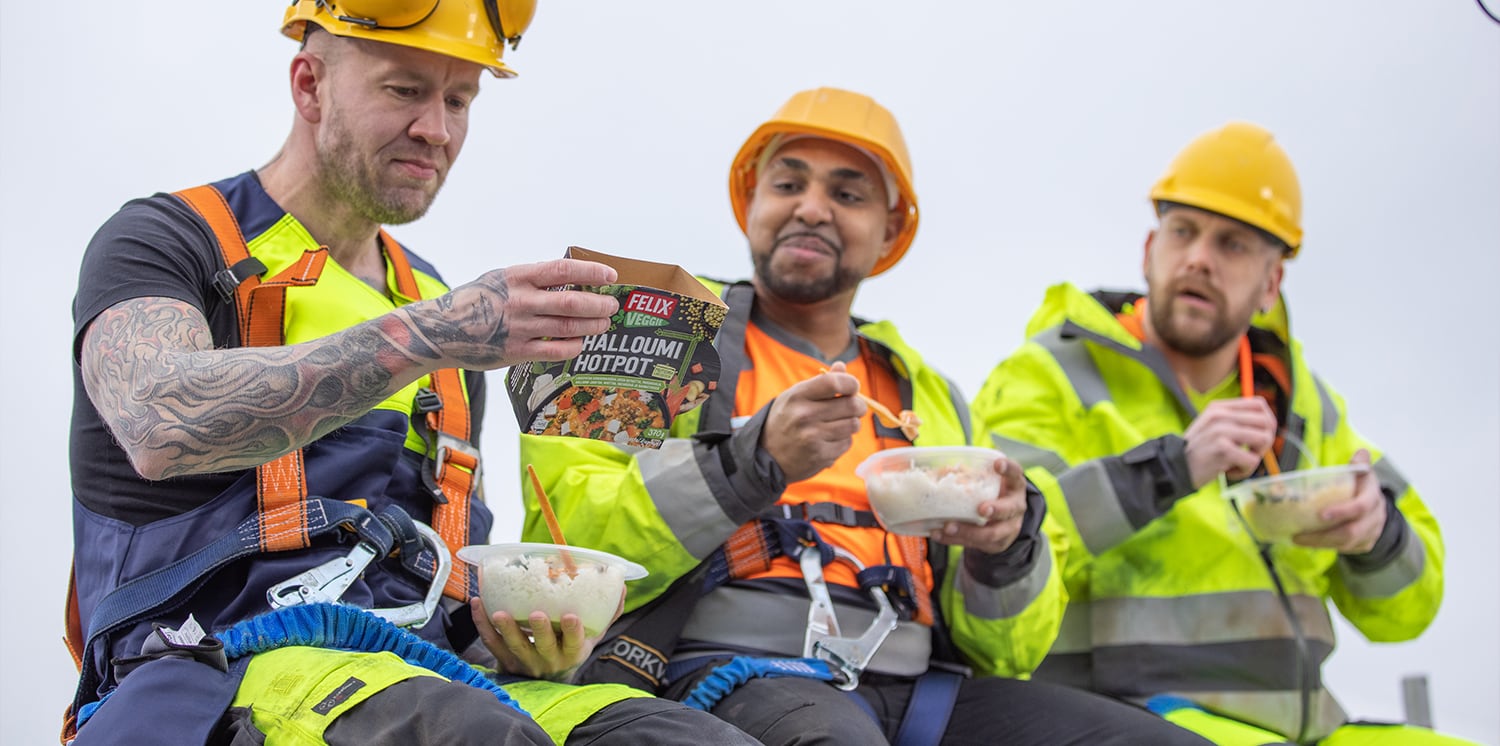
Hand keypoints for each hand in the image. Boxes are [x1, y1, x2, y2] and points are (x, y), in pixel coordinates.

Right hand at [409, 258, 620, 370]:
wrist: (440, 330)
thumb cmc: (474, 301)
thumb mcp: (500, 279)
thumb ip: (531, 280)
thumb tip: (570, 279)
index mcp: (517, 277)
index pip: (562, 270)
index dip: (590, 271)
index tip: (610, 275)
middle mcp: (520, 301)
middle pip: (573, 301)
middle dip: (599, 304)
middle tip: (612, 305)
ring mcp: (520, 328)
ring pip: (569, 326)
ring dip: (592, 325)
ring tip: (604, 323)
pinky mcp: (516, 352)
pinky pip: (556, 350)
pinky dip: (574, 346)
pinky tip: (580, 342)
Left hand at [470, 594, 621, 682]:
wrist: (544, 679)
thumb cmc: (570, 647)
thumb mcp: (593, 636)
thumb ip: (607, 612)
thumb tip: (622, 585)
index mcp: (572, 652)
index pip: (575, 644)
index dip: (573, 631)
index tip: (572, 616)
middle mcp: (549, 660)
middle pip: (543, 647)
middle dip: (540, 631)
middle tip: (536, 614)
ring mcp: (525, 662)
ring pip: (514, 647)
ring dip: (506, 629)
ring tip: (499, 612)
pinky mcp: (504, 661)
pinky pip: (492, 644)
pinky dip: (483, 625)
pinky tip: (479, 604)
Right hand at [761, 361, 864, 482]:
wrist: (767, 455)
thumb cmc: (786, 420)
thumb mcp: (795, 396)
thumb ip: (821, 382)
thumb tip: (842, 366)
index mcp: (797, 395)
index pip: (834, 383)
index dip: (851, 383)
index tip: (853, 387)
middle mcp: (804, 415)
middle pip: (851, 405)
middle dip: (859, 405)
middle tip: (855, 407)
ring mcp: (813, 437)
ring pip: (853, 425)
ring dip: (851, 423)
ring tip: (840, 423)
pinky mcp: (820, 455)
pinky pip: (847, 442)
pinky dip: (844, 440)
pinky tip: (830, 439)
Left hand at [930, 456, 1027, 553]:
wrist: (1006, 522)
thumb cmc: (993, 494)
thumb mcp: (989, 483)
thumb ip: (972, 476)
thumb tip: (946, 470)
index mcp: (1014, 486)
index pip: (1016, 474)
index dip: (1008, 468)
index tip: (997, 464)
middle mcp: (1015, 507)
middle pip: (1009, 509)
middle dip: (996, 509)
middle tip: (981, 509)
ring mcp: (1008, 528)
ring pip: (991, 533)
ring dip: (968, 531)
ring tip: (948, 527)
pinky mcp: (996, 544)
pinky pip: (975, 544)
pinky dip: (955, 540)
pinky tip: (938, 534)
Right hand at [1183, 398, 1277, 486]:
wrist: (1173, 468)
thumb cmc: (1198, 452)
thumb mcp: (1213, 428)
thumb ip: (1234, 421)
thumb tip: (1268, 423)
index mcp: (1219, 407)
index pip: (1259, 404)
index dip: (1267, 422)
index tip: (1258, 438)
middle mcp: (1220, 415)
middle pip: (1266, 422)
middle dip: (1265, 442)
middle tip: (1250, 453)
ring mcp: (1221, 430)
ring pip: (1264, 439)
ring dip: (1255, 457)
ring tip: (1238, 463)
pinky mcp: (1222, 448)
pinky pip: (1252, 460)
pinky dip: (1244, 471)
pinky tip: (1228, 472)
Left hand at [1292, 449, 1386, 553]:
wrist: (1378, 510)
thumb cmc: (1363, 489)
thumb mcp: (1363, 475)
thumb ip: (1359, 465)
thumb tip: (1360, 452)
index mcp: (1372, 498)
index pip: (1360, 507)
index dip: (1342, 511)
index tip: (1321, 514)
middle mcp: (1374, 518)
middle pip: (1351, 532)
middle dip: (1323, 535)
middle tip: (1298, 535)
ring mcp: (1370, 534)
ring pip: (1345, 544)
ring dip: (1319, 543)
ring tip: (1297, 539)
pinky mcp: (1363, 545)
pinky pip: (1343, 549)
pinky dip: (1324, 546)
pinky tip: (1307, 542)